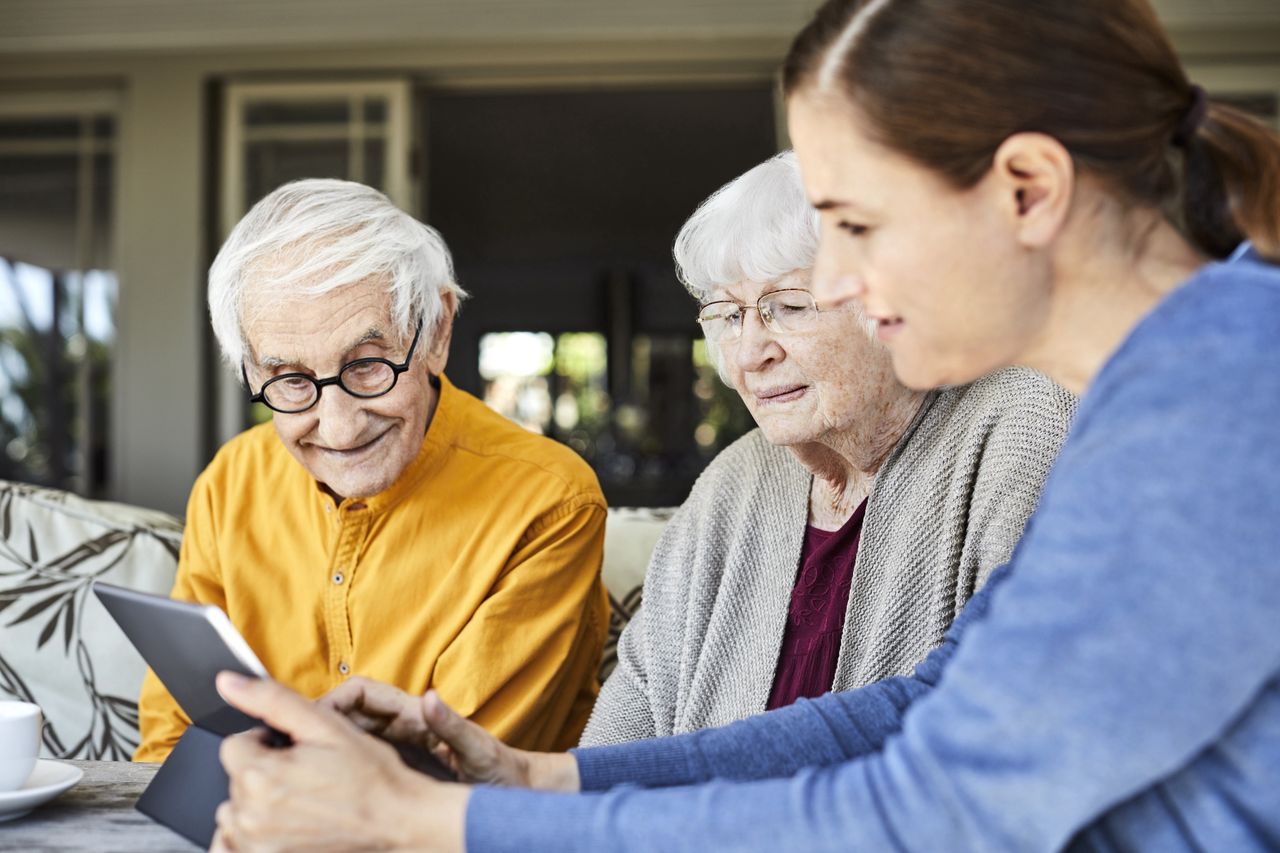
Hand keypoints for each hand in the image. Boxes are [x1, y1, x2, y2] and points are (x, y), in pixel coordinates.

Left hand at [212, 672, 469, 852]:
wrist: (398, 821)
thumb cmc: (369, 777)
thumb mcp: (326, 725)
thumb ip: (271, 699)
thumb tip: (228, 682)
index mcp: (261, 776)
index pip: (233, 745)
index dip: (266, 742)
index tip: (294, 751)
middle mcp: (251, 817)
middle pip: (235, 779)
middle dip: (263, 771)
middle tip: (305, 775)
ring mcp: (257, 846)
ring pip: (235, 811)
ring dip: (258, 802)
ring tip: (299, 802)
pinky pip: (233, 843)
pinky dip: (252, 832)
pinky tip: (283, 826)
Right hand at [320, 676, 579, 791]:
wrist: (515, 792)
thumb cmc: (501, 770)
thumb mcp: (478, 751)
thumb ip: (453, 725)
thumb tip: (429, 699)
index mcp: (418, 717)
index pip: (365, 694)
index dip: (335, 699)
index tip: (312, 718)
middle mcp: (405, 727)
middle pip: (349, 714)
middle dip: (318, 721)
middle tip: (289, 741)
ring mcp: (400, 747)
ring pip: (350, 738)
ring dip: (323, 743)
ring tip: (295, 760)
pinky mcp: (400, 769)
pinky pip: (360, 760)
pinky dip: (338, 764)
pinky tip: (320, 782)